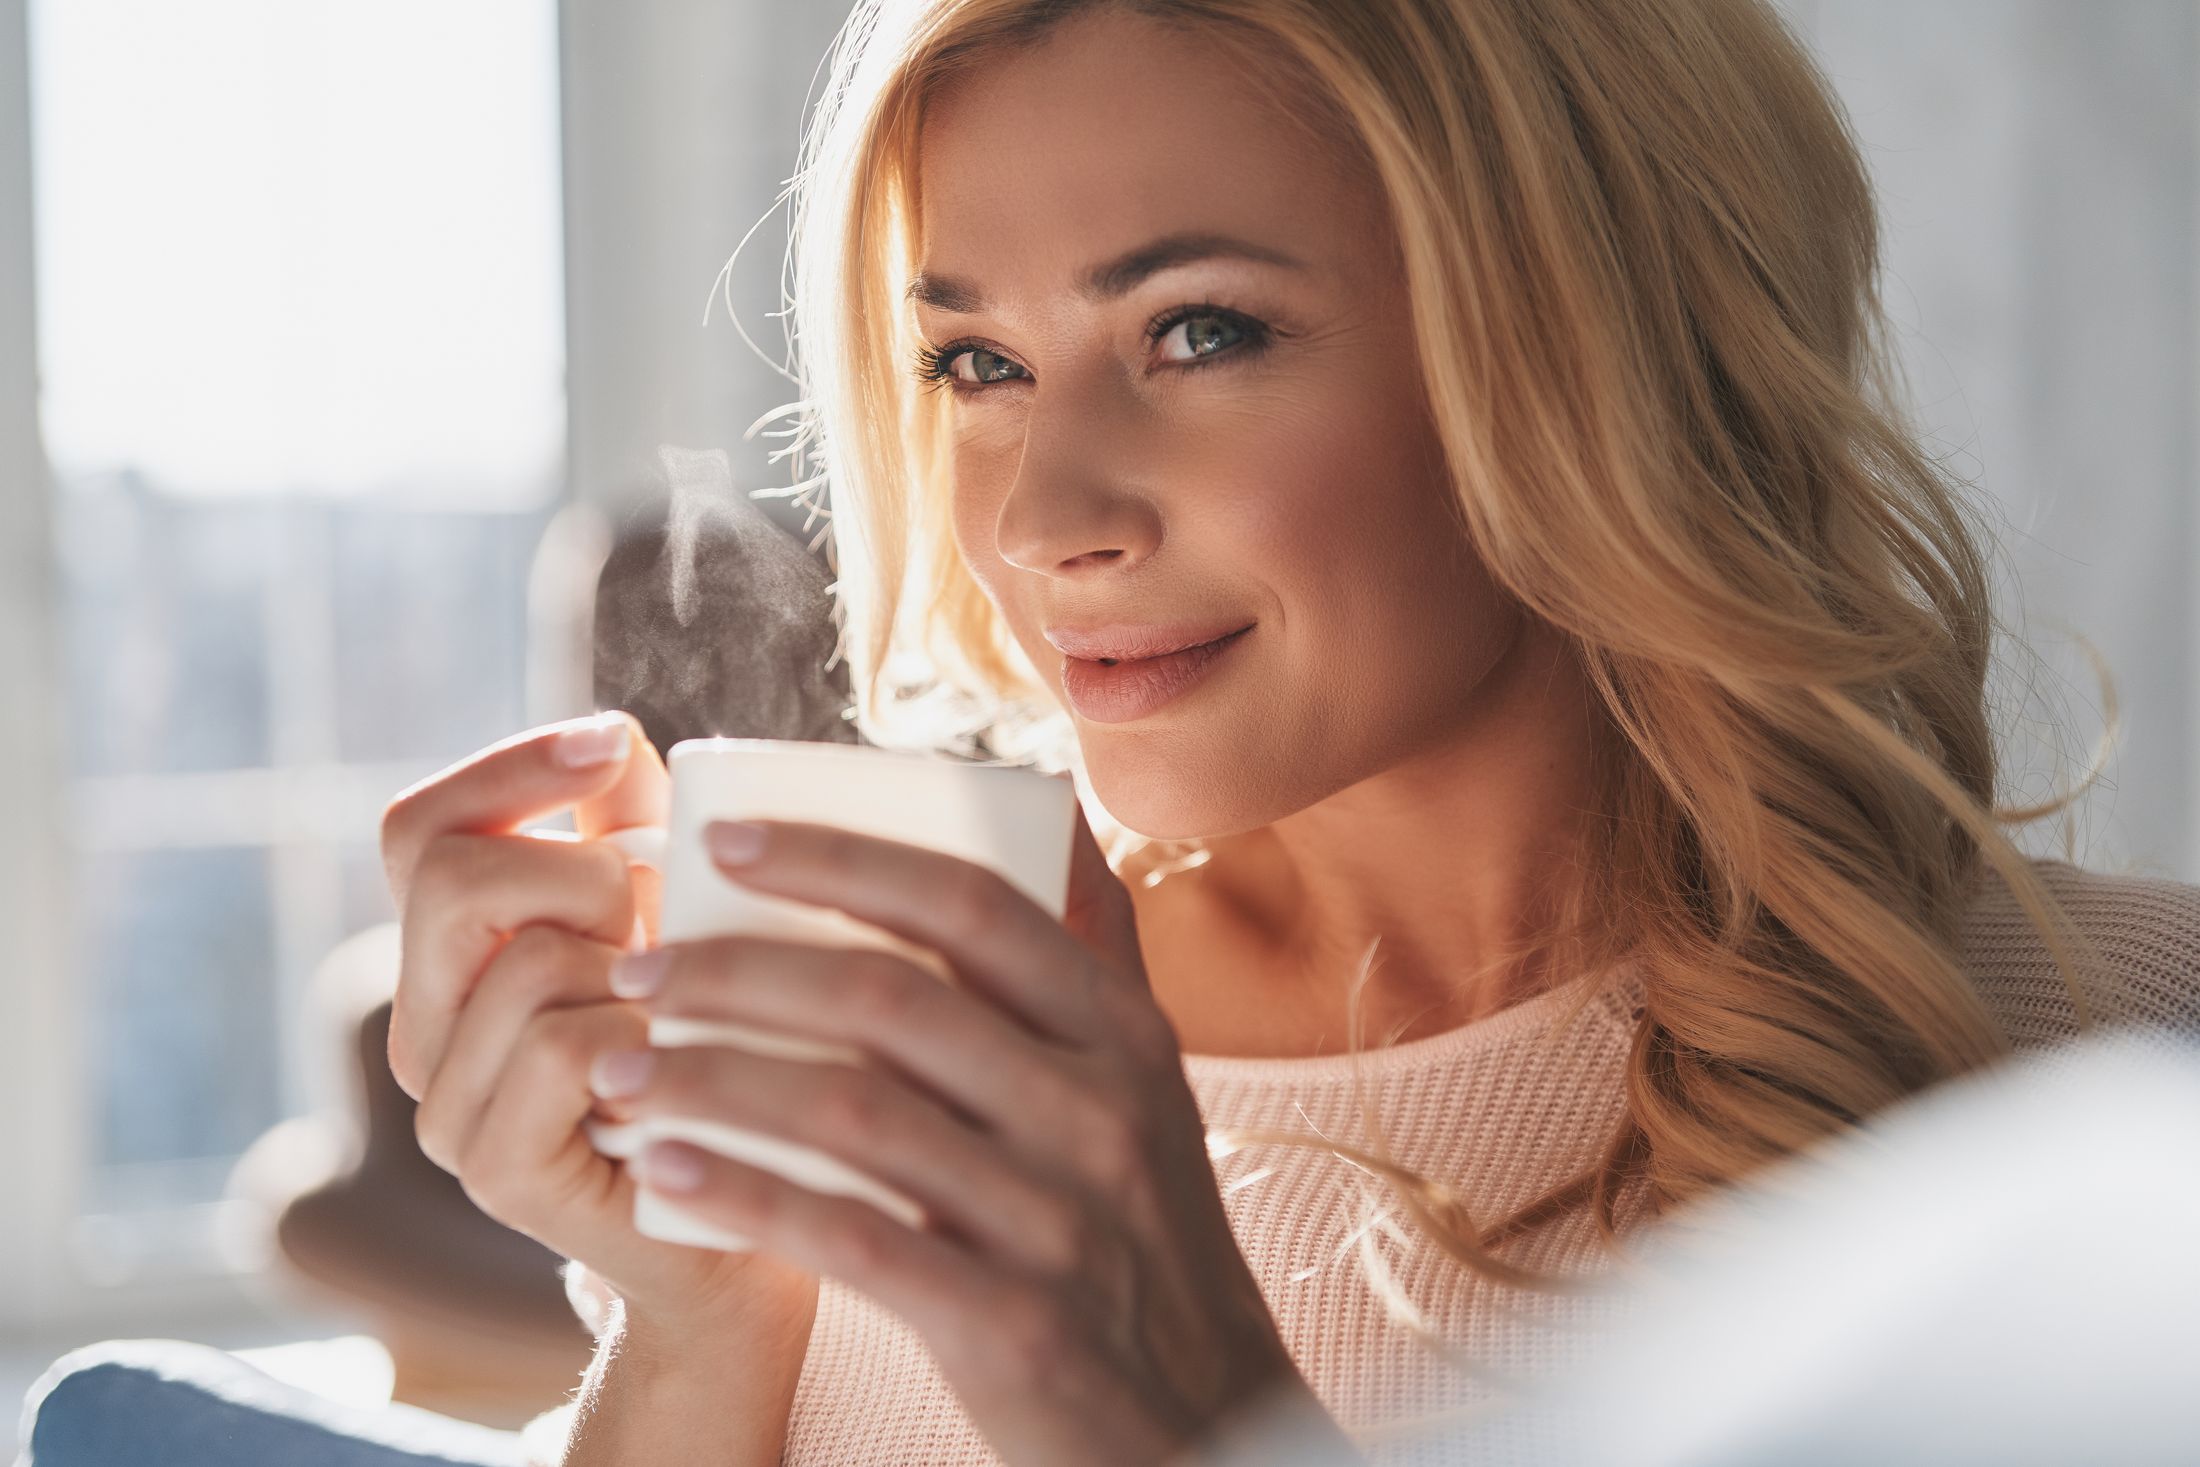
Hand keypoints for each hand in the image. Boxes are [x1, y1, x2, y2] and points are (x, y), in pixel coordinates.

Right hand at [377, 711, 818, 1345]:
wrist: (748, 1229)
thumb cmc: (722, 1057)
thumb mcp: (676, 924)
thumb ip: (633, 832)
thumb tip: (611, 740)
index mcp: (450, 958)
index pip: (420, 828)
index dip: (511, 768)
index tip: (613, 745)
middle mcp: (423, 1027)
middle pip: (453, 875)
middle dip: (591, 868)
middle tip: (671, 919)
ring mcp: (445, 1108)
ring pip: (530, 959)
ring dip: (643, 961)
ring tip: (696, 1004)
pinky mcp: (495, 1171)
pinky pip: (566, 1046)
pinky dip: (650, 1033)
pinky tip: (692, 1059)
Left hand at [593, 803, 1357, 1464]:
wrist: (1209, 1423)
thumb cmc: (1147, 1238)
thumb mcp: (1152, 1088)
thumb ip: (1095, 963)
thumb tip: (1045, 813)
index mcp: (1124, 1032)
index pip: (972, 903)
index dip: (839, 860)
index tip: (723, 840)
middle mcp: (1098, 1109)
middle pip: (889, 998)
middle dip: (738, 971)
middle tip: (637, 972)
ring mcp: (1057, 1219)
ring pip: (851, 1111)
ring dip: (712, 1078)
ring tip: (616, 1070)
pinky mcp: (1008, 1325)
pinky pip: (845, 1237)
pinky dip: (740, 1194)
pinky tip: (662, 1168)